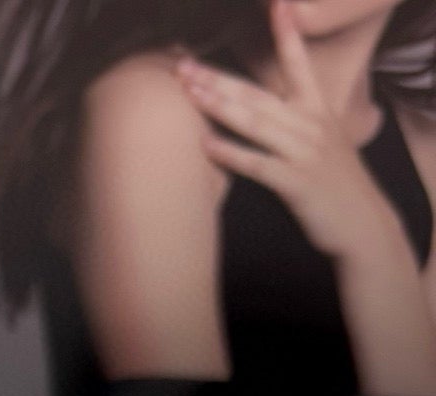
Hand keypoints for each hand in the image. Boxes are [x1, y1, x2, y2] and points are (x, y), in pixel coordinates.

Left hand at [177, 0, 404, 261]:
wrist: (361, 223)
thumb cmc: (331, 185)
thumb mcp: (319, 144)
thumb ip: (291, 126)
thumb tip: (255, 115)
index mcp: (317, 111)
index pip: (298, 65)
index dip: (287, 35)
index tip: (277, 4)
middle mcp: (311, 125)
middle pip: (258, 94)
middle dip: (219, 78)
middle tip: (184, 66)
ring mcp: (305, 152)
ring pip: (256, 123)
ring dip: (219, 106)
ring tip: (188, 93)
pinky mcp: (297, 182)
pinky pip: (257, 164)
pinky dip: (231, 154)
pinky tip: (206, 145)